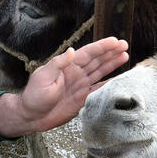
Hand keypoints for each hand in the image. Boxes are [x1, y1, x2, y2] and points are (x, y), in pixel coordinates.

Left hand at [0, 37, 128, 137]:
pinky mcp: (82, 99)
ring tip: (124, 56)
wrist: (31, 117)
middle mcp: (76, 74)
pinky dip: (108, 84)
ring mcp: (80, 86)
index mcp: (67, 67)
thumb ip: (58, 64)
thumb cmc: (33, 96)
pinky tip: (118, 79)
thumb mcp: (42, 77)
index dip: (102, 47)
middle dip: (110, 53)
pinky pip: (98, 89)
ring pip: (99, 72)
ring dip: (112, 64)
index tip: (115, 41)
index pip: (87, 53)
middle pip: (97, 60)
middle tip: (125, 45)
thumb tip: (71, 51)